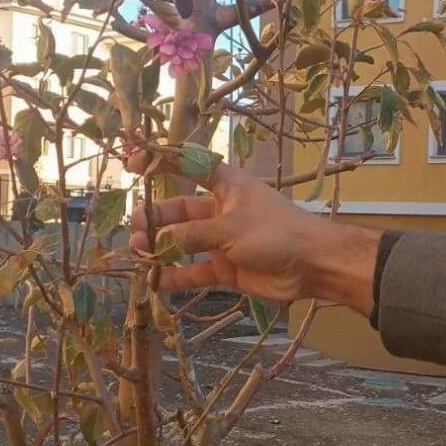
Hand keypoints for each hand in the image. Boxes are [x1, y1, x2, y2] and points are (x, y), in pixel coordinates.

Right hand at [128, 155, 380, 315]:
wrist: (312, 266)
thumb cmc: (276, 233)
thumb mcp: (231, 227)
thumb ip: (193, 235)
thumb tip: (161, 241)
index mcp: (226, 186)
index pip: (189, 165)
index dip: (161, 162)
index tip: (133, 165)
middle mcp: (220, 210)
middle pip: (178, 209)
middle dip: (154, 217)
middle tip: (135, 229)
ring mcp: (222, 240)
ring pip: (182, 241)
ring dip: (160, 247)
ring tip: (139, 253)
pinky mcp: (226, 268)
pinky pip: (194, 271)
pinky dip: (176, 277)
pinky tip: (155, 283)